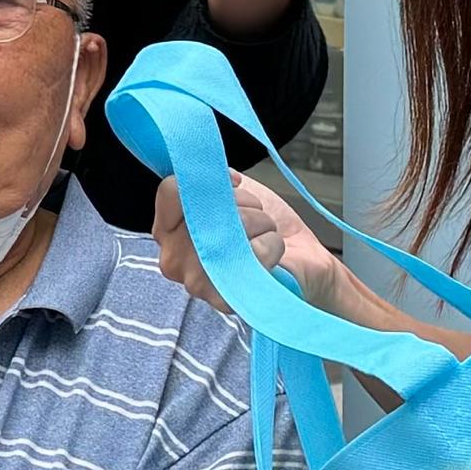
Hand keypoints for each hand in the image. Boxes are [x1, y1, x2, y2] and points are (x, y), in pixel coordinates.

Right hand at [152, 167, 381, 327]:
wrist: (301, 258)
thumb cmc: (264, 227)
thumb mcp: (232, 192)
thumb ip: (210, 181)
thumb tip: (207, 171)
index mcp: (168, 231)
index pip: (171, 190)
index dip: (210, 179)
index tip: (233, 185)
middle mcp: (175, 260)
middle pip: (207, 207)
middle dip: (242, 205)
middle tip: (252, 219)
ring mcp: (198, 283)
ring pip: (232, 227)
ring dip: (260, 224)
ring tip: (261, 238)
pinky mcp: (227, 299)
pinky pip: (254, 251)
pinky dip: (272, 244)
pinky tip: (271, 257)